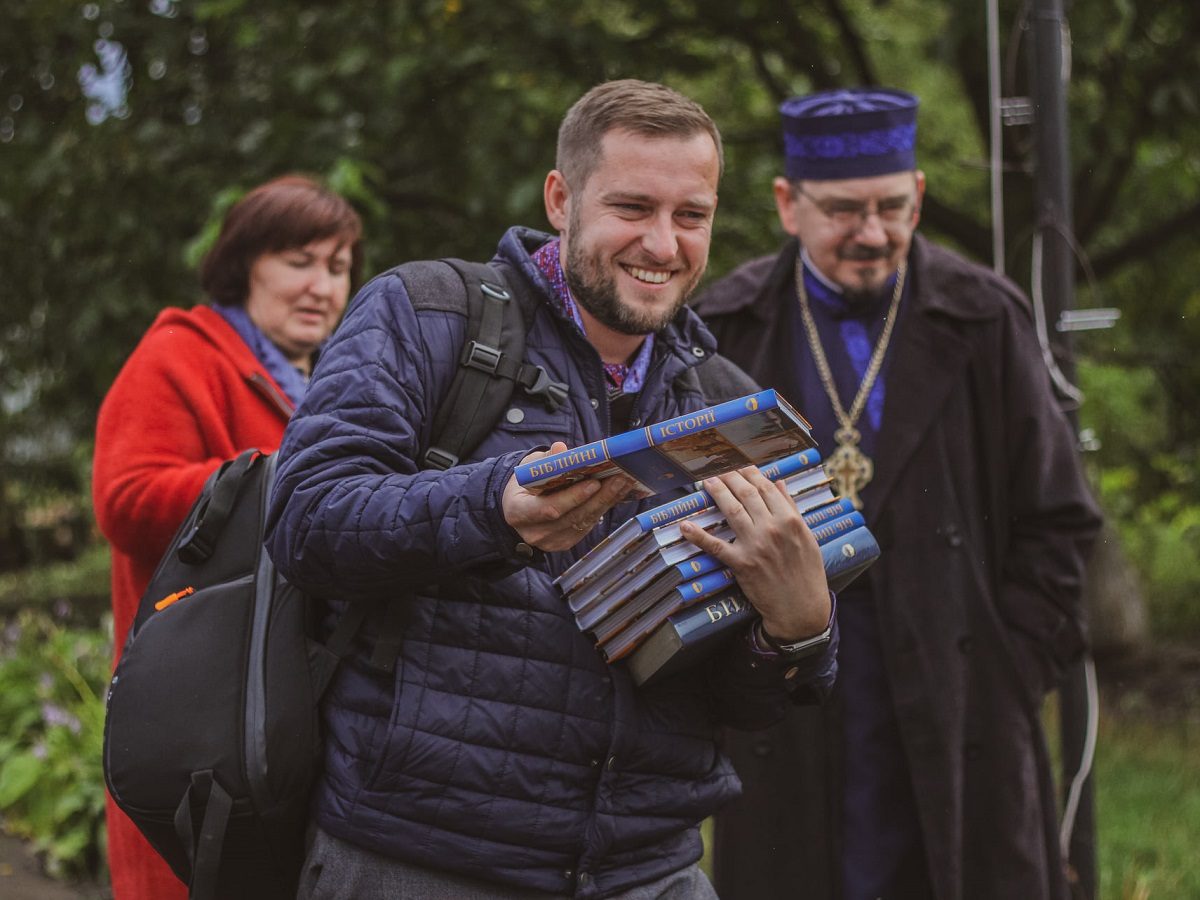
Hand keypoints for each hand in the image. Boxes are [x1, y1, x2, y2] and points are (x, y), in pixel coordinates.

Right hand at [503, 442, 633, 552]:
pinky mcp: (565, 543)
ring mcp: (550, 541)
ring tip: (624, 483)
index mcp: (518, 512)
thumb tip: (560, 449)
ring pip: (584, 522)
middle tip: (620, 478)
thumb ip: (545, 460)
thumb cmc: (524, 485)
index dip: (573, 497)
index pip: (549, 508)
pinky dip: (603, 508)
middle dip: (599, 497)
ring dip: (607, 502)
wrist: (518, 509)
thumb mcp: (528, 468)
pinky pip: (587, 526)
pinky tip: (617, 494)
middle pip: (573, 517)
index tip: (594, 483)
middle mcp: (534, 532)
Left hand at [679, 467, 829, 640]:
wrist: (801, 608)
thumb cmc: (807, 573)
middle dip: (731, 477)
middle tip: (719, 468)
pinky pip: (716, 546)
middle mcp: (773, 528)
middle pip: (747, 494)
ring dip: (717, 493)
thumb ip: (792, 508)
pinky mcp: (742, 564)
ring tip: (706, 482)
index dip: (750, 473)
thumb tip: (778, 482)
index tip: (740, 466)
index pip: (766, 488)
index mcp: (791, 520)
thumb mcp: (807, 537)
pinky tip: (685, 525)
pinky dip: (698, 535)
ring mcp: (756, 545)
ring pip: (732, 511)